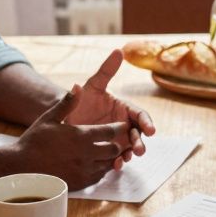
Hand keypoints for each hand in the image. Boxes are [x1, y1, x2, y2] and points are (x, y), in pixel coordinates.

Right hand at [15, 86, 124, 188]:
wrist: (21, 167)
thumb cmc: (34, 140)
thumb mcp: (49, 118)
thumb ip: (67, 104)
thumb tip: (78, 86)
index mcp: (81, 136)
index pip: (111, 132)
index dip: (119, 128)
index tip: (122, 126)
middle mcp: (87, 154)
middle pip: (114, 150)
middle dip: (116, 144)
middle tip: (112, 141)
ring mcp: (84, 171)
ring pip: (108, 165)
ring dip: (109, 158)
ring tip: (104, 152)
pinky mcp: (80, 183)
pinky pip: (99, 177)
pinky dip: (100, 170)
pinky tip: (93, 164)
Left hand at [67, 49, 155, 168]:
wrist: (65, 117)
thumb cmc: (81, 99)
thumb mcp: (93, 85)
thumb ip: (106, 70)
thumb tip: (118, 51)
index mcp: (125, 109)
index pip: (140, 115)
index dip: (146, 123)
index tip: (150, 130)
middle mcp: (125, 125)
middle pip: (138, 135)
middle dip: (140, 142)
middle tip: (139, 150)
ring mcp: (118, 139)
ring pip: (129, 148)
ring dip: (130, 154)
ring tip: (126, 158)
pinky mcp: (109, 150)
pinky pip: (116, 157)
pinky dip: (117, 161)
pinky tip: (113, 165)